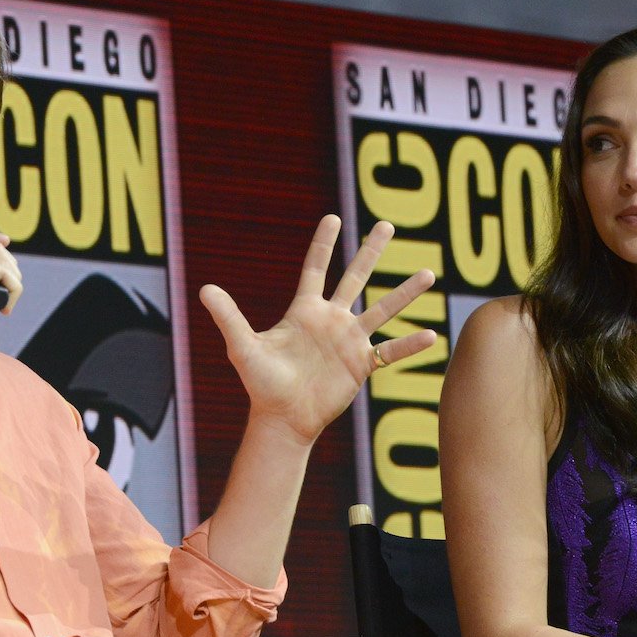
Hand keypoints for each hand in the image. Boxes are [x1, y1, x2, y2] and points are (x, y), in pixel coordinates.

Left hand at [198, 216, 435, 443]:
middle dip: (371, 251)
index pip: (315, 268)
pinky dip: (410, 344)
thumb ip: (229, 317)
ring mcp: (349, 342)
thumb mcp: (243, 347)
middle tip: (388, 225)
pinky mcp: (361, 365)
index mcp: (304, 311)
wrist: (283, 419)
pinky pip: (391, 351)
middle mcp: (331, 320)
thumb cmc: (261, 384)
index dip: (324, 244)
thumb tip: (205, 289)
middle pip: (355, 277)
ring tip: (430, 272)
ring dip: (405, 293)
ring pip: (382, 309)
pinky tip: (432, 335)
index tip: (335, 218)